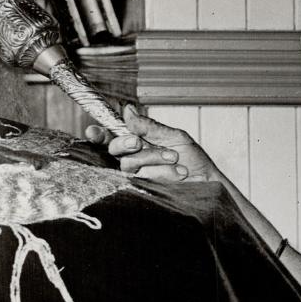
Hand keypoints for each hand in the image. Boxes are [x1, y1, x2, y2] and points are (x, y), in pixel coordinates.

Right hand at [85, 105, 218, 183]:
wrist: (207, 183)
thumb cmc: (192, 159)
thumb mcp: (174, 136)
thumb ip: (149, 126)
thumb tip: (128, 111)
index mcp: (137, 142)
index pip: (111, 137)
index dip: (98, 135)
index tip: (93, 132)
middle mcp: (133, 159)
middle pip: (114, 150)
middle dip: (124, 143)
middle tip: (138, 142)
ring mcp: (138, 176)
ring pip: (130, 164)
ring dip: (154, 157)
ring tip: (175, 157)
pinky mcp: (145, 190)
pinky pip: (145, 178)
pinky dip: (165, 172)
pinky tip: (180, 171)